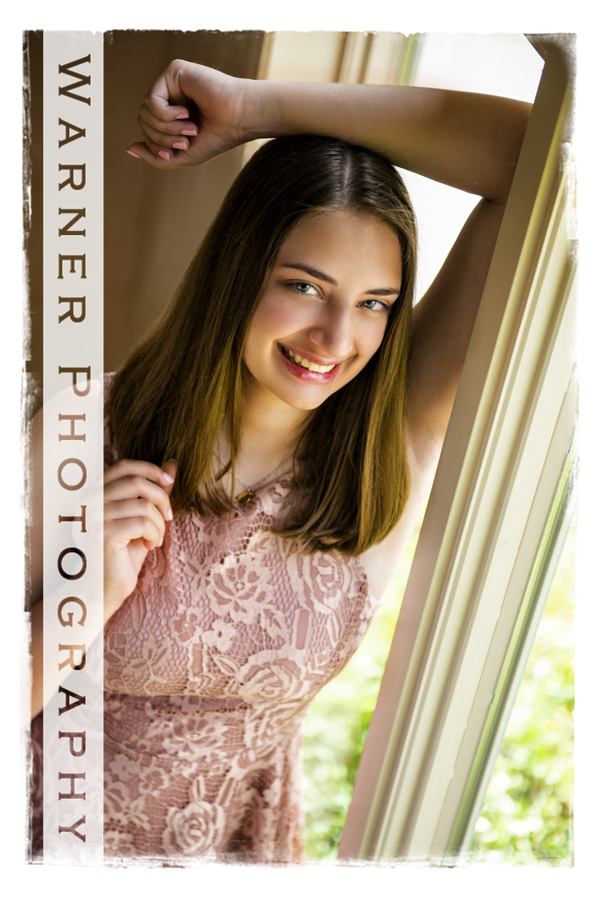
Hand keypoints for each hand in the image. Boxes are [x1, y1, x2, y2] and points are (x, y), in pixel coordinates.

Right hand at [103, 458, 176, 617]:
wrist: (106, 588)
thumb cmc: (123, 554)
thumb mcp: (142, 517)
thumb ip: (154, 491)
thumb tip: (172, 464)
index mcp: (96, 493)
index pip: (124, 466)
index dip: (150, 469)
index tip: (169, 482)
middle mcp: (90, 501)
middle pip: (138, 482)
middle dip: (162, 499)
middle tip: (169, 517)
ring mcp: (94, 517)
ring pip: (144, 505)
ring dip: (160, 524)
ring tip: (156, 539)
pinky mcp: (103, 534)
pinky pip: (143, 524)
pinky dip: (155, 535)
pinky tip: (150, 546)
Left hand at [126, 60, 249, 167]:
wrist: (240, 119)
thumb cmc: (217, 137)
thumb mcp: (183, 155)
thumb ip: (156, 156)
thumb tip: (129, 148)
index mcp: (171, 111)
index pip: (147, 130)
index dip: (159, 145)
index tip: (184, 147)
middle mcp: (169, 94)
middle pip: (143, 121)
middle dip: (162, 138)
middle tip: (187, 139)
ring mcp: (171, 81)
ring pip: (145, 112)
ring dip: (167, 128)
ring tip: (190, 128)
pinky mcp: (174, 71)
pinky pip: (152, 100)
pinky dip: (166, 115)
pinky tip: (185, 113)